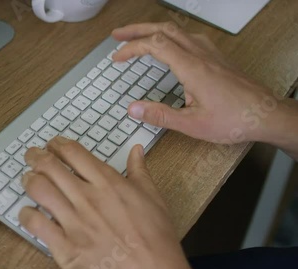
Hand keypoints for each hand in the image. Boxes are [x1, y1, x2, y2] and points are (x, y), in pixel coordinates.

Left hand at [19, 137, 197, 268]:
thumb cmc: (156, 241)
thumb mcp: (153, 199)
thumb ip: (140, 171)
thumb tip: (136, 150)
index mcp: (108, 183)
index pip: (73, 152)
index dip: (57, 144)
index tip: (52, 144)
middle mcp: (88, 198)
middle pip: (50, 166)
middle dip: (35, 156)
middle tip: (32, 156)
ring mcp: (75, 222)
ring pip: (38, 189)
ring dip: (28, 180)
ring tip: (27, 179)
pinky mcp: (65, 247)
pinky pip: (34, 223)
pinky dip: (25, 214)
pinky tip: (27, 213)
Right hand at [112, 22, 279, 143]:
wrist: (267, 114)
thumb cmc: (234, 120)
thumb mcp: (192, 124)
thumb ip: (160, 115)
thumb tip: (133, 108)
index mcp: (191, 67)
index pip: (154, 45)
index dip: (131, 48)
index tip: (117, 57)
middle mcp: (200, 54)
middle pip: (163, 29)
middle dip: (136, 30)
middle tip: (118, 35)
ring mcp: (210, 53)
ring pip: (177, 30)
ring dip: (153, 29)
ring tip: (138, 36)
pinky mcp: (217, 57)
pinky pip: (189, 36)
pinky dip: (171, 35)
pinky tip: (170, 44)